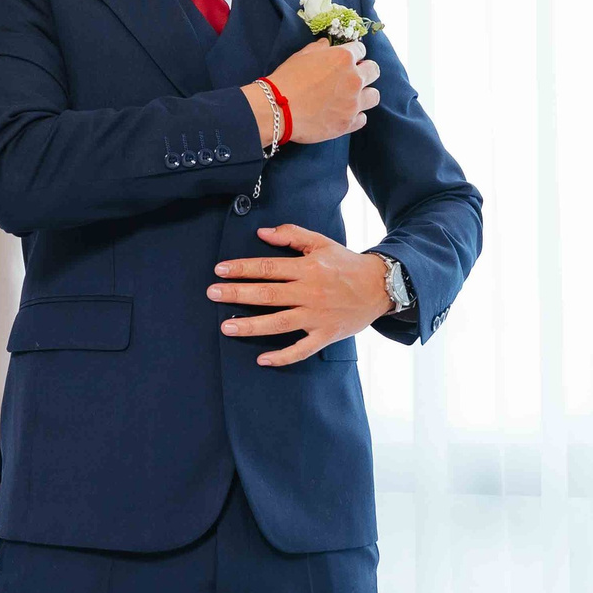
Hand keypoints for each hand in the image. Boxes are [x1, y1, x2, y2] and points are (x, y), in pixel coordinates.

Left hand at [208, 223, 390, 365]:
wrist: (379, 286)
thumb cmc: (346, 264)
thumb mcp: (322, 243)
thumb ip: (292, 236)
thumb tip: (262, 233)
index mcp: (307, 268)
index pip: (268, 267)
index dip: (242, 268)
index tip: (220, 270)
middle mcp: (310, 293)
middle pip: (268, 294)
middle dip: (237, 294)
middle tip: (213, 294)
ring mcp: (317, 316)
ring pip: (279, 323)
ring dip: (251, 326)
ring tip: (226, 327)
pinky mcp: (325, 335)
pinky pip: (302, 349)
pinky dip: (282, 357)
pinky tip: (262, 359)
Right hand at [263, 38, 378, 143]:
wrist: (278, 108)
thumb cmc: (287, 79)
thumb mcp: (301, 56)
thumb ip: (319, 49)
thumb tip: (327, 44)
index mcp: (343, 58)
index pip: (361, 50)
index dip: (354, 54)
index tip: (347, 60)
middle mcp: (354, 79)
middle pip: (374, 71)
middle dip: (366, 71)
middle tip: (353, 77)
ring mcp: (353, 103)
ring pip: (374, 96)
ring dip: (365, 95)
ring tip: (352, 98)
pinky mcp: (348, 123)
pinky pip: (363, 118)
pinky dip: (355, 116)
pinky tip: (344, 114)